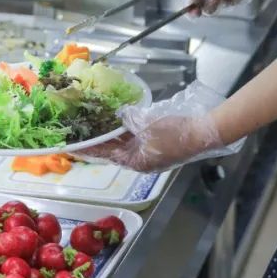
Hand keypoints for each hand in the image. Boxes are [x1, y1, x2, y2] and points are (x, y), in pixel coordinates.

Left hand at [82, 82, 239, 172]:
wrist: (203, 133)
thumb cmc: (176, 132)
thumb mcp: (148, 124)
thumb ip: (129, 120)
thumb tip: (119, 116)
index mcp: (136, 161)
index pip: (106, 154)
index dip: (89, 149)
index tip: (73, 146)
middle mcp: (141, 161)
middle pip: (114, 150)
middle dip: (99, 141)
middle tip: (81, 133)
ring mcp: (150, 154)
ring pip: (125, 145)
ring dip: (112, 137)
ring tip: (96, 126)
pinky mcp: (158, 146)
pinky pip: (136, 140)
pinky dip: (126, 133)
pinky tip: (119, 122)